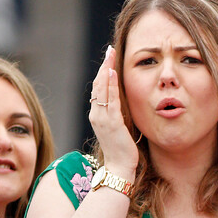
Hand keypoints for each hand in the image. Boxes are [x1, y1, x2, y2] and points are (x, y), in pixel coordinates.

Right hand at [88, 45, 137, 177]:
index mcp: (97, 115)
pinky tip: (112, 72)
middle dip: (103, 65)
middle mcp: (96, 114)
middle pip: (97, 84)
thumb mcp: (118, 127)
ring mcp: (102, 118)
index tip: (108, 58)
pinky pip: (110, 100)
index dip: (102, 72)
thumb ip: (117, 113)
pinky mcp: (111, 122)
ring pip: (101, 89)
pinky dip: (110, 84)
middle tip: (109, 50)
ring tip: (110, 54)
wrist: (119, 167)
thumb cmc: (121, 149)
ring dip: (106, 69)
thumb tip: (121, 101)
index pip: (98, 89)